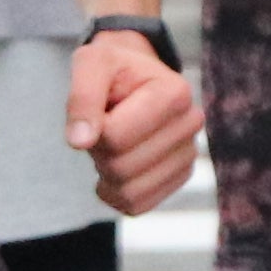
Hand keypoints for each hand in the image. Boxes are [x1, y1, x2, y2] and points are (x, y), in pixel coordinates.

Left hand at [72, 27, 202, 220]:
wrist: (133, 78)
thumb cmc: (111, 68)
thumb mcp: (90, 64)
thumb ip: (82, 98)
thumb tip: (80, 142)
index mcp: (175, 93)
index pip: (116, 137)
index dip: (92, 128)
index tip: (99, 109)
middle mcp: (190, 124)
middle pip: (122, 167)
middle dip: (98, 151)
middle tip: (101, 127)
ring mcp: (188, 155)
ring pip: (130, 192)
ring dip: (105, 173)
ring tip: (111, 144)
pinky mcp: (179, 178)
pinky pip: (138, 206)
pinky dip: (115, 193)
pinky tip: (115, 168)